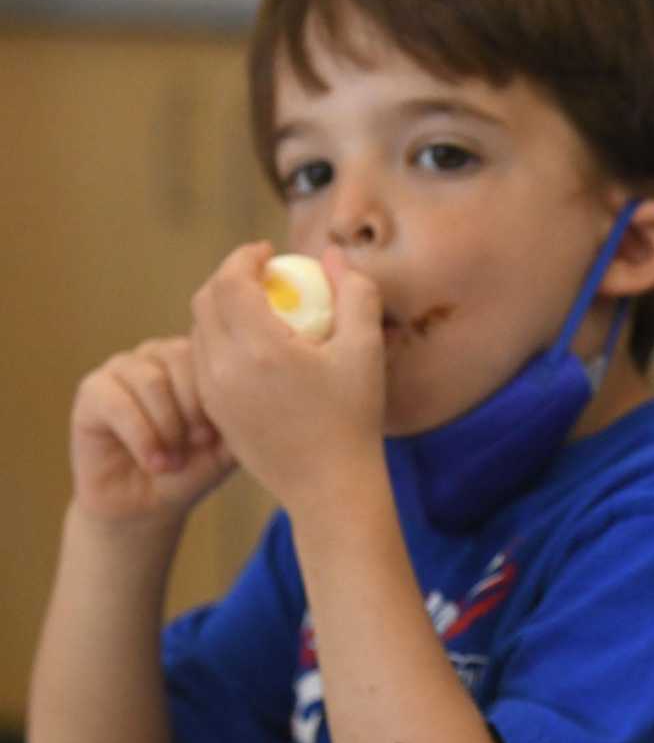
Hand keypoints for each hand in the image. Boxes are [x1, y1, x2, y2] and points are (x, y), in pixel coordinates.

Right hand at [68, 336, 237, 529]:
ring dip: (168, 426)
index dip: (218, 393)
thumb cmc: (193, 469)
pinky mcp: (91, 391)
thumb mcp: (230, 443)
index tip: (219, 434)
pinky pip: (116, 402)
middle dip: (194, 407)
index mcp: (196, 357)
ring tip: (175, 460)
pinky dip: (142, 437)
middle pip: (180, 357)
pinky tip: (155, 463)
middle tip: (199, 444)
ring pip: (150, 379)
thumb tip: (265, 389)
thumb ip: (245, 413)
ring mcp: (122, 368)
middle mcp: (158, 354)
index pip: (213, 349)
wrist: (148, 505)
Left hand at [190, 243, 385, 511]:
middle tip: (263, 278)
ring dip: (222, 310)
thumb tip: (334, 256)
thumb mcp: (365, 352)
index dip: (245, 258)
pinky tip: (255, 351)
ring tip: (260, 313)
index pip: (230, 280)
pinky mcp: (214, 412)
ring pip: (199, 331)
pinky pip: (204, 362)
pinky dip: (221, 342)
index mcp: (259, 347)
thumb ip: (355, 294)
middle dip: (230, 279)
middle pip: (205, 301)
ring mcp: (213, 392)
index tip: (268, 254)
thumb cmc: (353, 420)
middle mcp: (224, 367)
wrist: (329, 488)